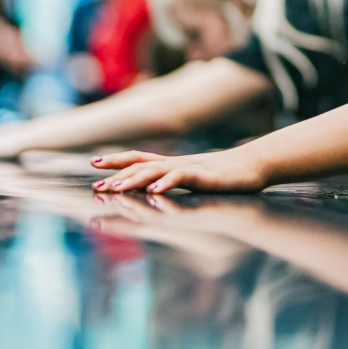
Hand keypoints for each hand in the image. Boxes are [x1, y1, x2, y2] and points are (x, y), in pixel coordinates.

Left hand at [90, 147, 266, 193]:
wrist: (253, 165)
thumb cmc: (224, 175)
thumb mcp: (194, 177)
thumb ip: (174, 180)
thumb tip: (153, 187)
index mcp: (172, 164)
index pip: (139, 158)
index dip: (116, 159)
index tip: (94, 162)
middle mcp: (176, 163)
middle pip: (141, 164)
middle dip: (117, 174)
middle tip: (96, 185)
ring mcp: (189, 168)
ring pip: (156, 170)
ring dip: (133, 179)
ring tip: (115, 188)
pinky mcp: (203, 176)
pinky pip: (181, 178)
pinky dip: (166, 183)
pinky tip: (154, 191)